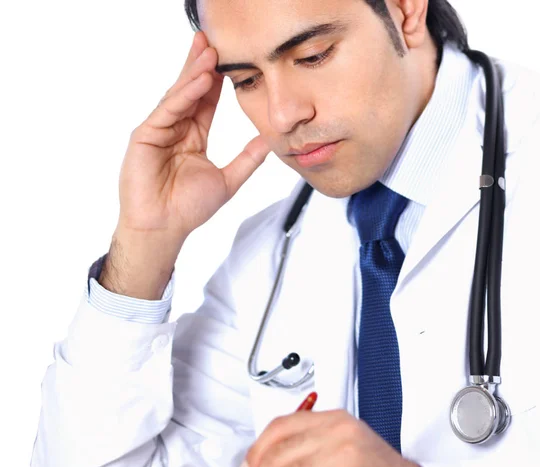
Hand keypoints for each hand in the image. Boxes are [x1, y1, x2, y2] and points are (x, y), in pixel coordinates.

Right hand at [118, 31, 270, 239]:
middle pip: (190, 91)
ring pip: (178, 96)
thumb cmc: (189, 209)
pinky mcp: (145, 136)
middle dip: (201, 66)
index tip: (230, 61)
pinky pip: (167, 110)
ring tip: (209, 53)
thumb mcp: (228, 180)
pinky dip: (183, 95)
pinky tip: (199, 81)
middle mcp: (175, 129)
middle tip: (214, 41)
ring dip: (194, 74)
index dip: (217, 82)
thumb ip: (247, 160)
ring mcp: (159, 131)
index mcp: (192, 137)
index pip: (207, 102)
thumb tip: (268, 143)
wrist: (165, 227)